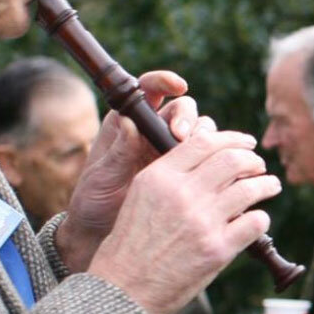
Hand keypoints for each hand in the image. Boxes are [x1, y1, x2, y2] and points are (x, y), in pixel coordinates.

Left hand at [54, 70, 202, 272]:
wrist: (103, 232)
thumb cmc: (93, 201)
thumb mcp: (101, 177)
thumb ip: (118, 152)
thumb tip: (129, 123)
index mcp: (128, 123)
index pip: (149, 89)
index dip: (165, 81)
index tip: (178, 85)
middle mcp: (153, 132)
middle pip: (183, 110)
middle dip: (188, 118)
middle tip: (181, 135)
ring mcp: (172, 152)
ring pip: (202, 133)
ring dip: (207, 140)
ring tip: (202, 157)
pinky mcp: (187, 173)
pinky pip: (209, 160)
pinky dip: (218, 161)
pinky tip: (219, 170)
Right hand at [84, 115, 280, 313]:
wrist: (124, 288)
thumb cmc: (131, 243)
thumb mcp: (140, 196)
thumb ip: (170, 175)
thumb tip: (208, 160)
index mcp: (160, 176)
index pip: (204, 141)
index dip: (231, 138)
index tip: (245, 143)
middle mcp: (182, 194)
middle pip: (232, 160)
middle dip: (252, 159)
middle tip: (259, 165)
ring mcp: (202, 221)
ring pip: (249, 189)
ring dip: (266, 184)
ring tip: (271, 185)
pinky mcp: (218, 249)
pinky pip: (255, 222)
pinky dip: (261, 218)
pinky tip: (258, 219)